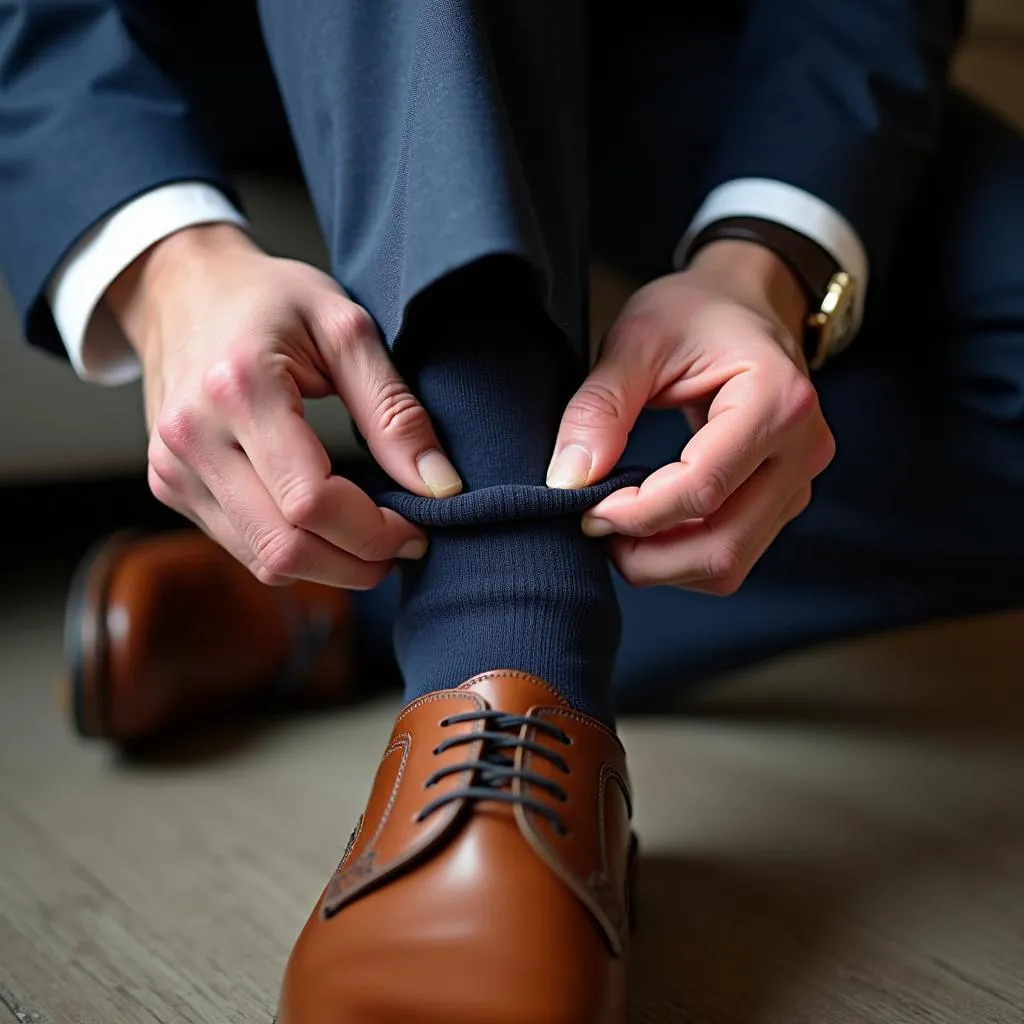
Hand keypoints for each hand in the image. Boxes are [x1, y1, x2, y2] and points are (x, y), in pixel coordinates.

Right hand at [108, 224, 461, 587]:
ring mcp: (173, 467)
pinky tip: (327, 524)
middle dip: (358, 563)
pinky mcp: (170, 485)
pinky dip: (296, 550)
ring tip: (371, 536)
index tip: (417, 527)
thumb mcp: (347, 329)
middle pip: (285, 548)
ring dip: (330, 566)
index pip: (311, 503)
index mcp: (240, 389)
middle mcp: (193, 437)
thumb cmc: (270, 298)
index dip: (374, 532)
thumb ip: (395, 410)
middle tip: (402, 543)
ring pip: (263, 561)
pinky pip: (243, 547)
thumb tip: (440, 486)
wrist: (180, 287)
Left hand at [547, 240, 834, 593]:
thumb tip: (568, 480)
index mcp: (779, 401)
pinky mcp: (782, 500)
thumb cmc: (694, 311)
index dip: (636, 513)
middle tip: (594, 526)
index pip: (703, 489)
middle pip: (723, 546)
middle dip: (647, 556)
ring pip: (728, 564)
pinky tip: (647, 524)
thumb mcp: (636, 340)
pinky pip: (731, 555)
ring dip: (662, 562)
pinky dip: (680, 555)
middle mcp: (803, 449)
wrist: (742, 302)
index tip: (585, 508)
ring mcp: (797, 481)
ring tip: (616, 526)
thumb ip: (599, 408)